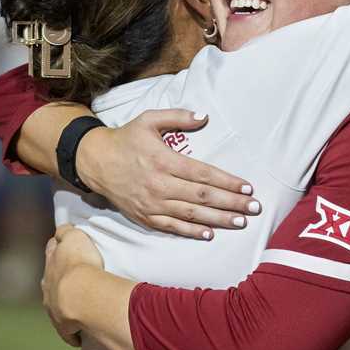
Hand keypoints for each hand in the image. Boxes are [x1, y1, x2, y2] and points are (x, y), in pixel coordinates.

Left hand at [41, 224, 103, 346]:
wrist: (80, 296)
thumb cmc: (80, 264)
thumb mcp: (75, 238)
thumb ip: (67, 232)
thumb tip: (63, 229)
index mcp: (52, 262)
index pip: (52, 249)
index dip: (57, 247)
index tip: (60, 246)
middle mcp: (47, 285)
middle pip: (49, 278)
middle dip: (56, 277)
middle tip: (68, 279)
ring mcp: (52, 307)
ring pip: (55, 305)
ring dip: (62, 305)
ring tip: (75, 307)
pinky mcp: (62, 328)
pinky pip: (67, 330)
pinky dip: (72, 331)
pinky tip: (79, 334)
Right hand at [77, 110, 260, 239]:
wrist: (95, 162)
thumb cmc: (126, 139)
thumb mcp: (149, 119)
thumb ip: (177, 116)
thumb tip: (204, 116)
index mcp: (164, 160)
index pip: (203, 174)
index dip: (227, 182)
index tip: (247, 187)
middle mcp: (160, 184)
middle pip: (202, 197)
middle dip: (231, 203)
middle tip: (254, 208)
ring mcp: (152, 203)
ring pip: (190, 215)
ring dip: (218, 220)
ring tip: (240, 222)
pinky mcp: (145, 216)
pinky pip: (172, 227)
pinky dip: (191, 232)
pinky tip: (210, 234)